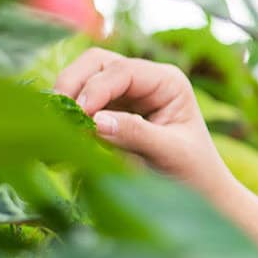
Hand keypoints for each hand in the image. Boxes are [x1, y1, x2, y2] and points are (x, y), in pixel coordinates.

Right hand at [52, 48, 230, 195]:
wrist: (201, 194)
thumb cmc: (194, 172)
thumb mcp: (170, 153)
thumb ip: (135, 134)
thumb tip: (94, 121)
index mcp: (167, 81)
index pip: (123, 71)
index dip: (96, 88)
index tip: (80, 115)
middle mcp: (145, 80)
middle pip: (97, 63)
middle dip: (74, 83)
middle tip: (58, 115)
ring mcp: (126, 94)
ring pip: (84, 78)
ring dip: (67, 96)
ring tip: (56, 124)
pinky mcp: (111, 112)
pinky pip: (82, 103)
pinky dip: (68, 113)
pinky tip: (61, 132)